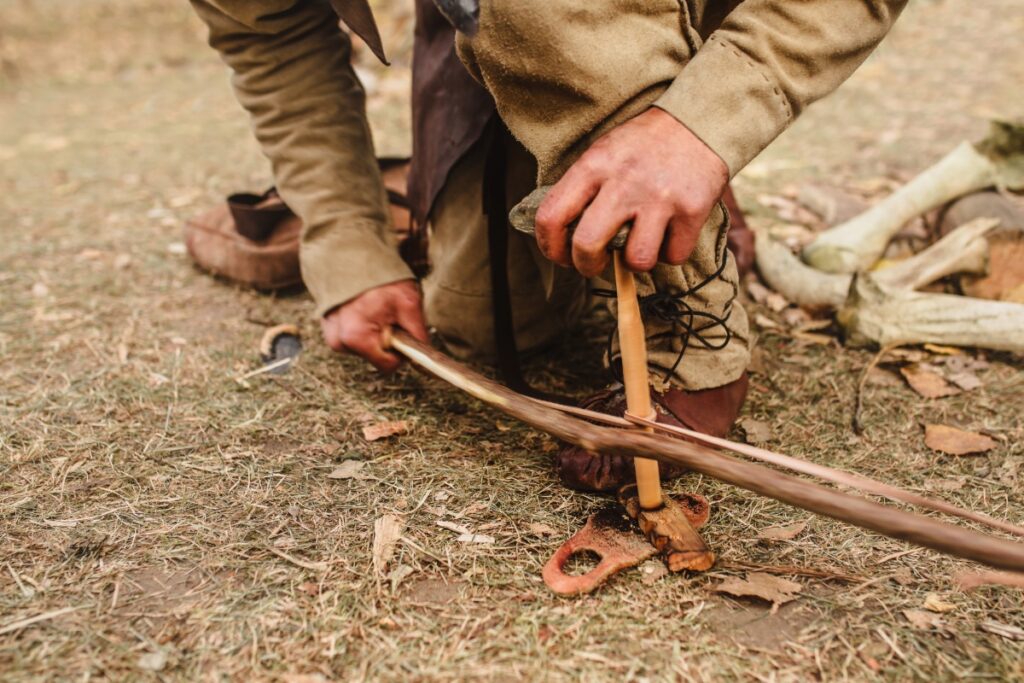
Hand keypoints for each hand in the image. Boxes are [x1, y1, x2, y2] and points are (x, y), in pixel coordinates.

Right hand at [321, 280, 427, 371]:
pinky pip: (353, 338)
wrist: (352, 253)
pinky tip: (364, 308)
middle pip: (375, 356)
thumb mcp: (408, 302)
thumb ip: (418, 334)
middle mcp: (338, 341)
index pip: (388, 366)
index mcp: (356, 337)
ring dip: (374, 332)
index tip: (402, 331)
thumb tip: (425, 357)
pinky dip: (362, 326)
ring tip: (375, 308)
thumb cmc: (380, 276)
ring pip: (365, 347)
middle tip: (387, 313)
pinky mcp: (328, 329)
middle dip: (386, 339)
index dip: (401, 352)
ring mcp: (331, 335)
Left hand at [535, 107, 728, 276]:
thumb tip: (564, 237)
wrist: (699, 121)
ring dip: (635, 261)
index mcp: (593, 165)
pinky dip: (670, 252)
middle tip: (595, 264)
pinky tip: (669, 234)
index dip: (550, 246)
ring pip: (636, 260)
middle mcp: (623, 182)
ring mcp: (659, 197)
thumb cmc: (643, 145)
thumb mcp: (604, 153)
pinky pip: (673, 256)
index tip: (561, 256)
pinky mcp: (692, 209)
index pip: (551, 216)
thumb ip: (583, 189)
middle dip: (586, 266)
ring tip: (639, 243)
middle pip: (587, 245)